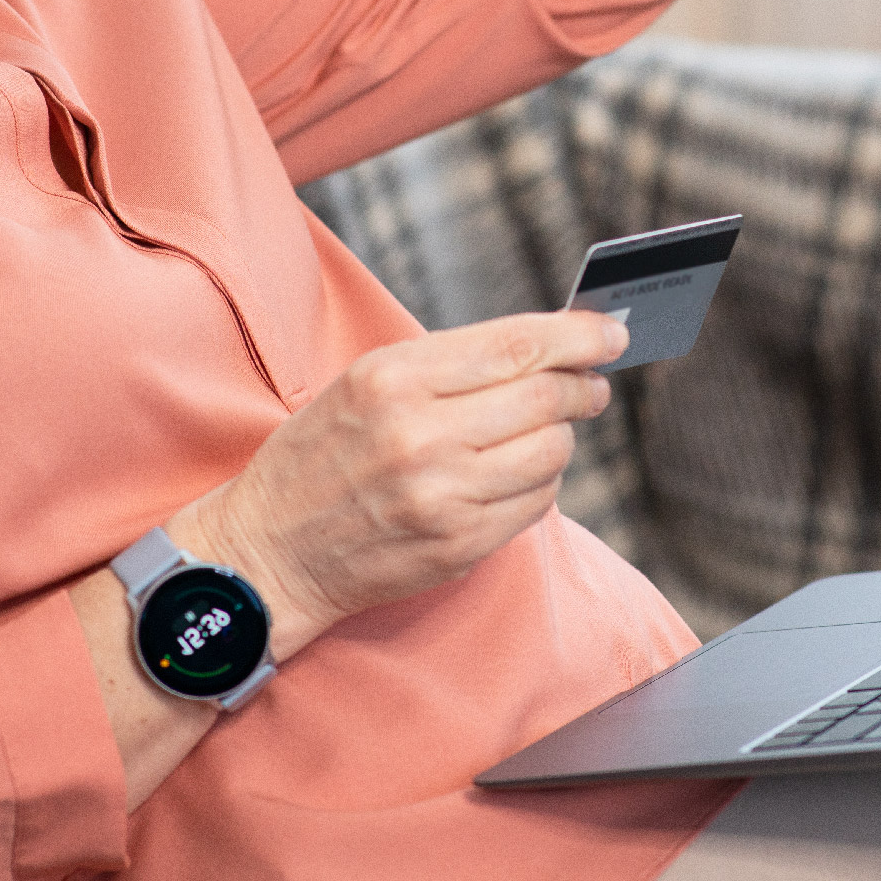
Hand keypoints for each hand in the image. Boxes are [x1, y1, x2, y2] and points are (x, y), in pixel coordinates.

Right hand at [178, 311, 629, 660]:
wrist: (270, 549)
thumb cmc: (320, 453)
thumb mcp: (365, 381)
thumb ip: (449, 362)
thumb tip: (544, 346)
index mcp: (393, 378)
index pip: (515, 345)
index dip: (576, 335)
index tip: (610, 330)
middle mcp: (421, 435)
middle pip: (544, 394)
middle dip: (583, 383)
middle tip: (592, 381)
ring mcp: (444, 495)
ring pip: (552, 450)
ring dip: (561, 434)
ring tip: (545, 427)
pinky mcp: (460, 544)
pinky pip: (537, 502)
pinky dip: (540, 480)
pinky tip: (517, 471)